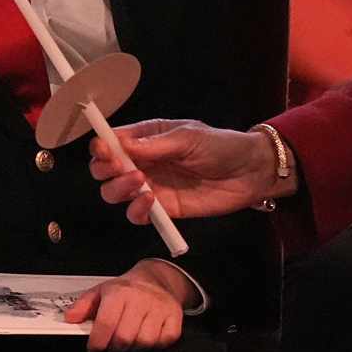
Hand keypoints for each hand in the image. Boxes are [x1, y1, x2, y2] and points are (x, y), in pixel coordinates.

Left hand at [63, 263, 186, 351]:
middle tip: (112, 346)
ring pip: (145, 342)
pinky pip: (165, 340)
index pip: (106, 323)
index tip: (94, 348)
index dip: (97, 341)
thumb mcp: (101, 291)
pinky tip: (147, 337)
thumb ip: (83, 305)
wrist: (156, 278)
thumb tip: (70, 318)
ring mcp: (160, 308)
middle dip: (115, 348)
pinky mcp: (175, 316)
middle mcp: (140, 300)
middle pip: (125, 338)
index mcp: (119, 293)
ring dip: (134, 348)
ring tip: (129, 342)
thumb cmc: (126, 289)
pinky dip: (156, 344)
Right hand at [90, 119, 282, 223]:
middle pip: (104, 169)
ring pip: (114, 193)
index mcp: (145, 138)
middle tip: (120, 168)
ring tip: (139, 183)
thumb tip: (121, 145)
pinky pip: (137, 214)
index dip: (101, 146)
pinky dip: (136, 211)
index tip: (105, 150)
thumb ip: (155, 144)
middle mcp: (142, 162)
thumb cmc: (221, 146)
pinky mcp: (163, 209)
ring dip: (118, 189)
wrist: (250, 173)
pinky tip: (150, 202)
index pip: (110, 141)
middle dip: (104, 169)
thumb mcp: (189, 137)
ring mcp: (150, 186)